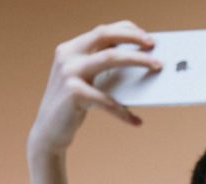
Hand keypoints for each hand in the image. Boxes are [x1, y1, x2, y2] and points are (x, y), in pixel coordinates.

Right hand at [28, 21, 160, 153]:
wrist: (49, 131)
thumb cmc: (75, 104)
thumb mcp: (87, 80)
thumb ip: (104, 67)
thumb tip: (140, 59)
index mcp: (71, 48)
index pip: (102, 30)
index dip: (126, 30)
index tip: (147, 36)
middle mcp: (68, 55)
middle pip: (105, 36)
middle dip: (133, 37)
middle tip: (154, 45)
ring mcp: (69, 72)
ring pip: (110, 58)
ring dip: (138, 60)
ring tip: (157, 67)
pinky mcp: (73, 93)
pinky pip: (107, 100)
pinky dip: (124, 112)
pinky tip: (137, 122)